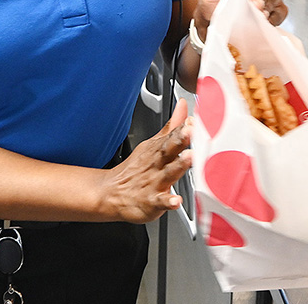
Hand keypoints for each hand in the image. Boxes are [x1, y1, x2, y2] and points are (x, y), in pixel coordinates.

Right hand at [99, 99, 192, 222]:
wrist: (111, 193)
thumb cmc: (137, 169)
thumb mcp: (153, 144)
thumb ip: (171, 126)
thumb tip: (183, 106)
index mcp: (158, 149)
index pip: (172, 135)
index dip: (184, 126)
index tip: (196, 118)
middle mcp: (157, 163)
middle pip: (169, 148)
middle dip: (181, 139)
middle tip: (192, 130)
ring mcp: (154, 182)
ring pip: (168, 173)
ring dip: (179, 165)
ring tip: (189, 158)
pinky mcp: (151, 201)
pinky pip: (160, 201)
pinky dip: (168, 202)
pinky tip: (176, 201)